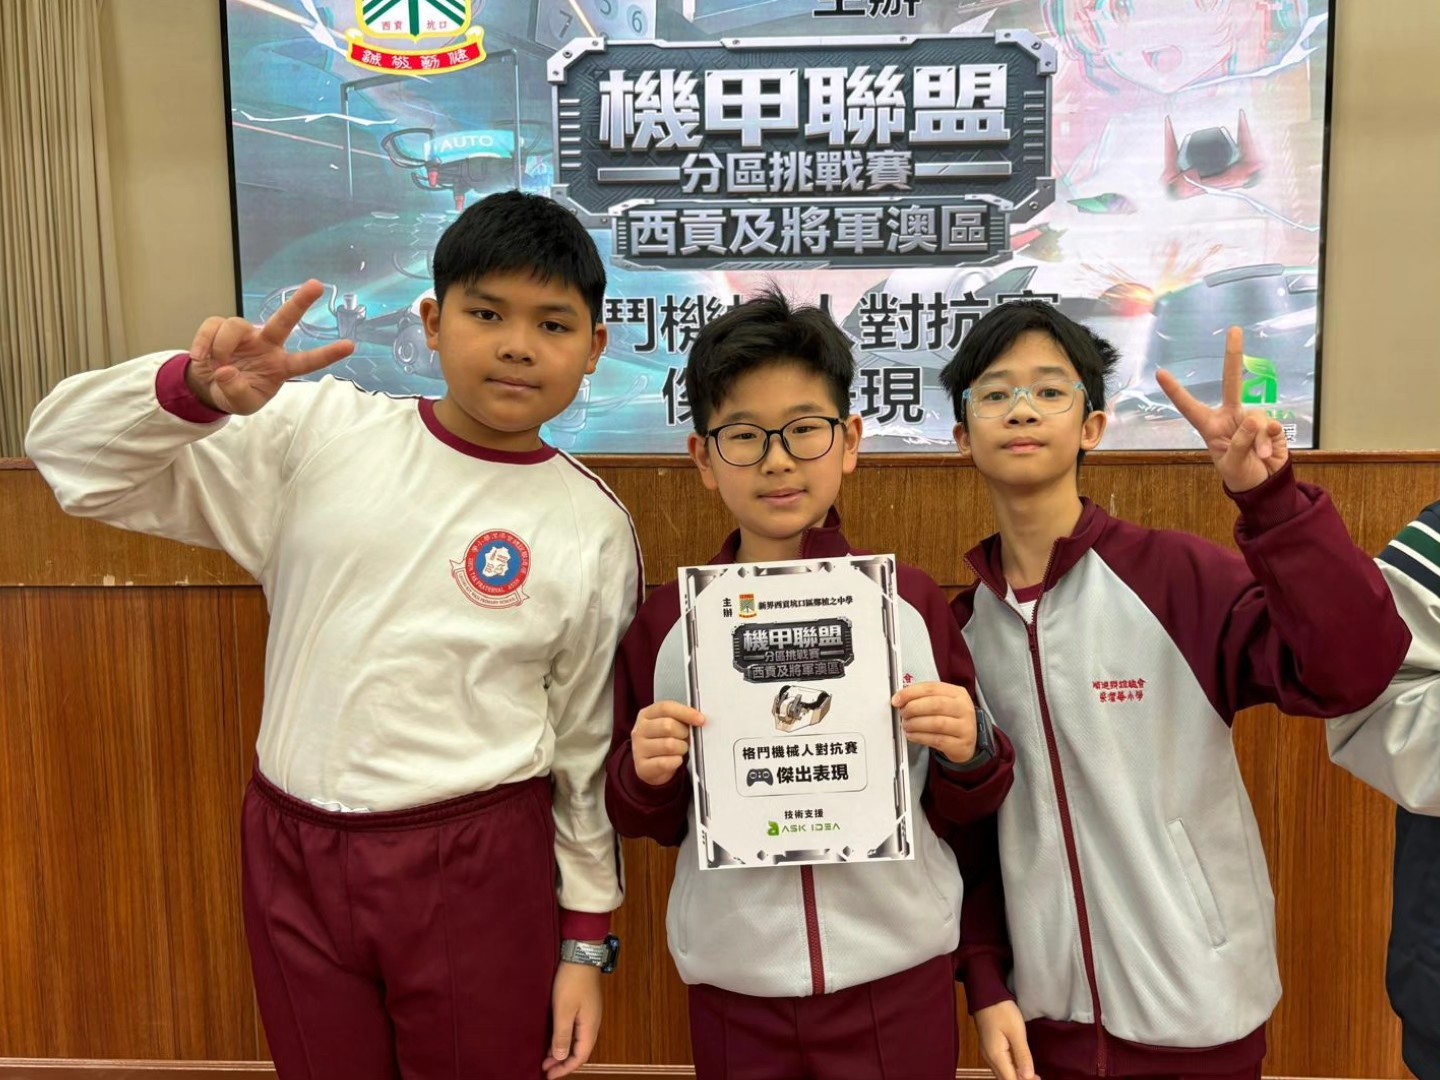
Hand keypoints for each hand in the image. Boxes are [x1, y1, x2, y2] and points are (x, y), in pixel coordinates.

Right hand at [185, 280, 354, 414]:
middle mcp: (267, 345)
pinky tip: (201, 358)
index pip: (307, 361)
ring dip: (222, 346)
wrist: (209, 387)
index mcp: (280, 366)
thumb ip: (236, 391)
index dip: (327, 354)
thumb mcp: (240, 404)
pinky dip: (203, 342)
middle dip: (300, 303)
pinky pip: (212, 326)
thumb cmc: (236, 393)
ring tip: (216, 364)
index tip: (350, 346)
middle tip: (318, 285)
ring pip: (235, 325)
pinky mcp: (221, 327)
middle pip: (285, 321)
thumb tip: (226, 370)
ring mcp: (246, 334)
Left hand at [543, 961, 602, 1078]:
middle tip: (545, 1068)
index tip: (549, 1075)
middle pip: (580, 1050)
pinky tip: (554, 1037)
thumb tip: (562, 1057)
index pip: (580, 1057)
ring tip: (547, 1056)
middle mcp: (593, 1023)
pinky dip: (565, 1038)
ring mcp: (590, 1014)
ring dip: (563, 1050)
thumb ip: (562, 1035)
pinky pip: (576, 1029)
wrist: (581, 954)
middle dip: (563, 1062)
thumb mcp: (563, 1010)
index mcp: (590, 1027)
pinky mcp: (584, 1005)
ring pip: (578, 1040)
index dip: (565, 1068)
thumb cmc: (572, 981)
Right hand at [631, 701, 704, 785]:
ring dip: (681, 748)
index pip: (665, 707)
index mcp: (646, 715)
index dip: (685, 712)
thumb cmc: (663, 741)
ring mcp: (639, 749)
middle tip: (686, 738)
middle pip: (667, 726)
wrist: (651, 767)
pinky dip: (676, 761)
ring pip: (669, 745)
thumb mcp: (668, 724)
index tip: (701, 720)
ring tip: (681, 749)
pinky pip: (666, 763)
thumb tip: (700, 719)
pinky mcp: (642, 766)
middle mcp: (639, 730)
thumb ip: (681, 719)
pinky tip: (675, 760)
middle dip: (684, 733)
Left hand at [894, 682, 976, 764]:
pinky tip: (912, 735)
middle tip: (903, 713)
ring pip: (937, 723)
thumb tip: (900, 699)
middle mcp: (964, 708)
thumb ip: (924, 699)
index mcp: (957, 694)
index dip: (911, 693)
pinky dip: (920, 737)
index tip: (897, 699)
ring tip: (906, 725)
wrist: (968, 742)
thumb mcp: (943, 704)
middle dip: (913, 708)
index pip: (932, 688)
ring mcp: (965, 727)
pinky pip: (937, 740)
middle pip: (935, 704)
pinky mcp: (961, 744)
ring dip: (916, 724)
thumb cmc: (951, 720)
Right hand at [975, 1001, 1036, 1079]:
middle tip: (1039, 1077)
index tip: (1039, 1079)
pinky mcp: (989, 1047)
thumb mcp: (1016, 1031)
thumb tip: (1029, 1077)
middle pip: (1005, 1078)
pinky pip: (1000, 1065)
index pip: (1010, 1079)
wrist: (986, 994)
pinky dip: (1011, 1069)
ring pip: (1002, 1073)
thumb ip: (1022, 1055)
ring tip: (1033, 1074)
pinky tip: (1020, 1066)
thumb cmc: (1003, 1011)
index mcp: (996, 1056)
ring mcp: (988, 1053)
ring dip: (1016, 1076)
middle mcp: (989, 1058)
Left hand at [1156, 326, 1288, 492]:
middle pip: (1230, 382)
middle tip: (1235, 330)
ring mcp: (1251, 419)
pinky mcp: (1270, 424)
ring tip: (1258, 455)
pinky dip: (1270, 439)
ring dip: (1257, 438)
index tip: (1160, 372)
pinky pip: (1271, 425)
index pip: (1189, 407)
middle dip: (1233, 356)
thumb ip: (1240, 443)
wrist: (1265, 485)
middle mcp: (1230, 417)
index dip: (1175, 391)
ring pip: (1255, 415)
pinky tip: (1268, 452)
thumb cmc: (1241, 475)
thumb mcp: (1232, 465)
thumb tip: (1252, 419)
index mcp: (1210, 427)